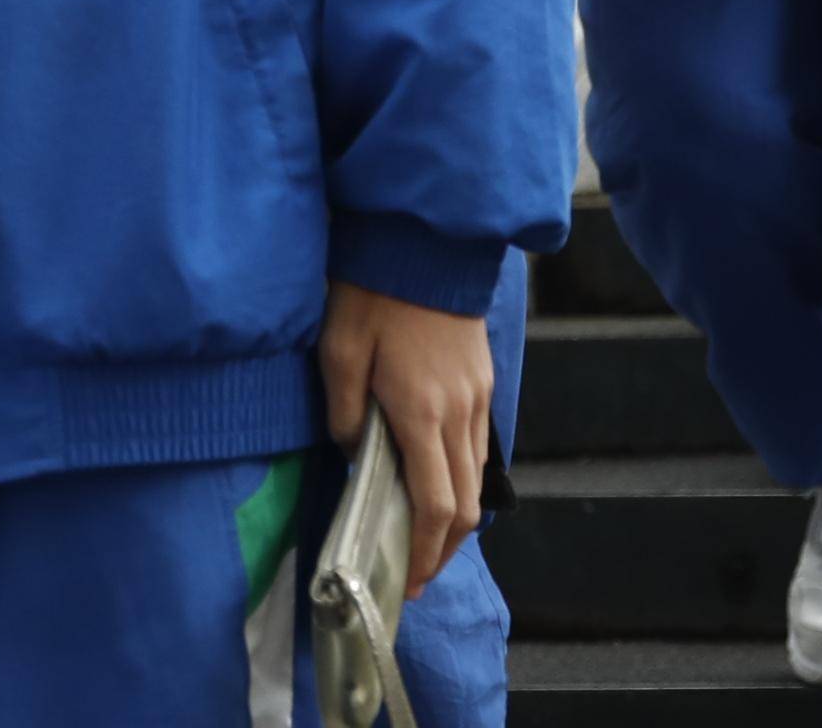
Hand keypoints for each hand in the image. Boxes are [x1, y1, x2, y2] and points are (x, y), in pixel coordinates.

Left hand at [321, 281, 494, 588]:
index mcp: (423, 412)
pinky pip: (480, 445)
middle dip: (443, 549)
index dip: (424, 552)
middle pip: (466, 504)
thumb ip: (343, 412)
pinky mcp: (483, 380)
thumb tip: (352, 453)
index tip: (408, 581)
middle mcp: (461, 412)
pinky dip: (462, 478)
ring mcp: (478, 396)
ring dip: (454, 516)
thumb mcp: (339, 350)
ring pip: (477, 477)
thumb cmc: (374, 292)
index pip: (435, 505)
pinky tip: (438, 481)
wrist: (425, 240)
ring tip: (422, 536)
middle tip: (414, 573)